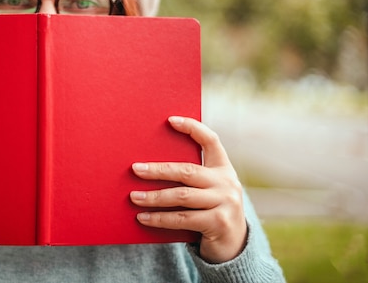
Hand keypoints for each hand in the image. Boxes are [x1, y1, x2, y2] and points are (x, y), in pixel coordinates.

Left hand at [130, 116, 246, 262]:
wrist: (234, 247)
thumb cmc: (210, 212)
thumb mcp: (207, 191)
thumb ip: (190, 179)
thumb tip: (148, 168)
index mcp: (223, 168)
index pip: (210, 141)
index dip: (192, 128)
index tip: (170, 120)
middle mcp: (227, 182)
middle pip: (187, 170)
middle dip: (158, 170)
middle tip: (135, 169)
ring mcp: (225, 203)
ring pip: (182, 196)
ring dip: (154, 197)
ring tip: (134, 197)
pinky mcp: (219, 222)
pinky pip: (182, 218)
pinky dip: (160, 218)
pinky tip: (143, 218)